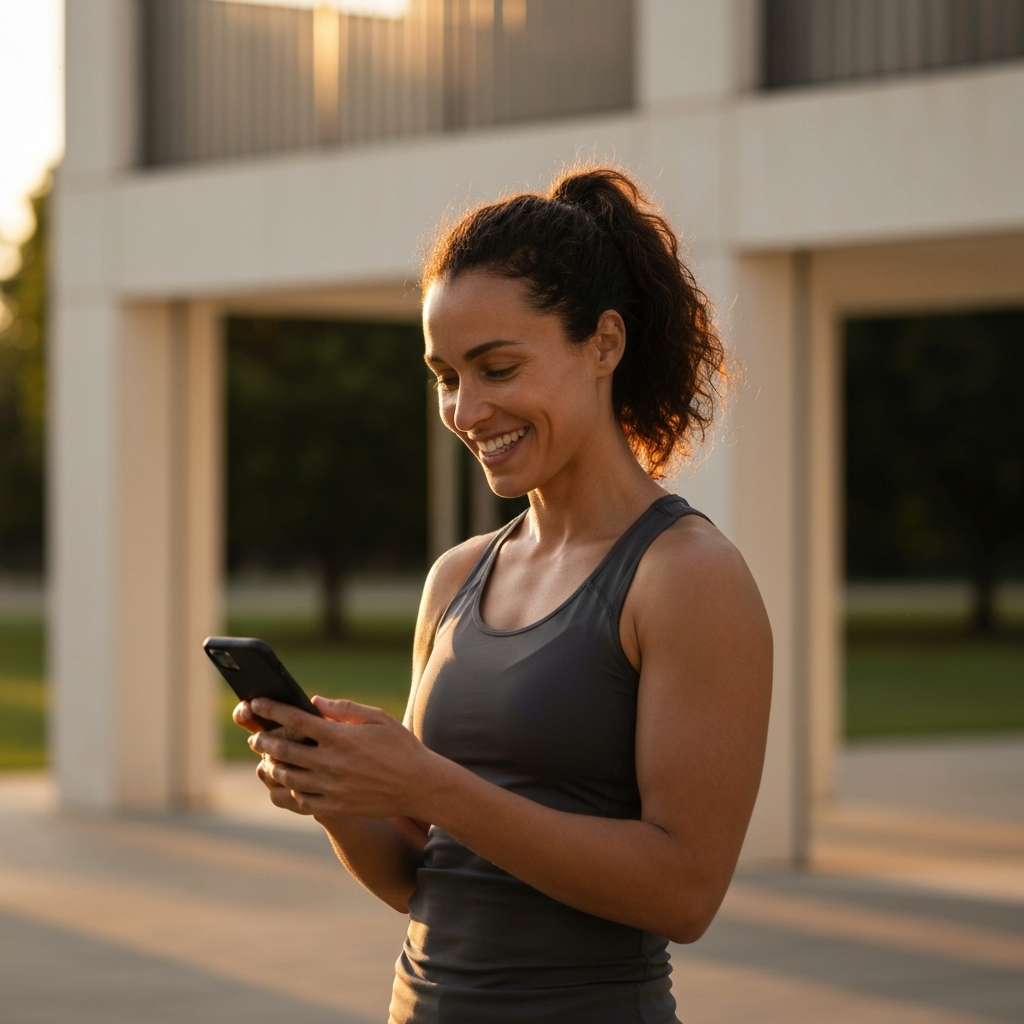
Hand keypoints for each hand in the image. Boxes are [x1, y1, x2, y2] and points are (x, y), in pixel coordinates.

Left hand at [245, 696, 443, 820]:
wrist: (419, 786)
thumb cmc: (401, 747)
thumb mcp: (378, 719)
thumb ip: (345, 708)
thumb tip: (314, 701)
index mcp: (341, 736)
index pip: (296, 719)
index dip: (272, 709)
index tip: (257, 702)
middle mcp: (332, 762)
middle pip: (284, 749)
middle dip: (264, 740)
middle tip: (256, 736)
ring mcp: (331, 788)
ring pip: (287, 777)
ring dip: (271, 766)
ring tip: (266, 760)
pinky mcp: (335, 807)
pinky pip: (300, 801)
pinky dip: (286, 792)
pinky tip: (284, 785)